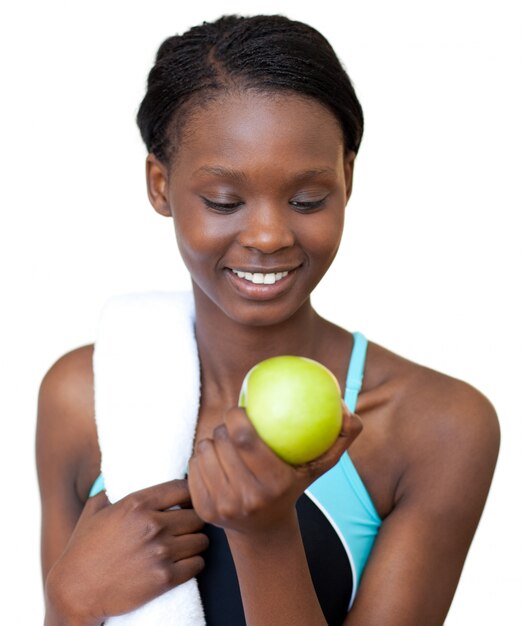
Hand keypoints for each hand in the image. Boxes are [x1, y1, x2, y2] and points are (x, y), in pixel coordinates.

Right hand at [45, 479, 208, 624]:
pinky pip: (197, 564)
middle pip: (197, 516)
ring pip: (201, 540)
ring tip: (186, 545)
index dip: (189, 494)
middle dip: (194, 521)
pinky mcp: (164, 579)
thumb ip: (113, 487)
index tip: (187, 501)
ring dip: (196, 542)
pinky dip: (194, 563)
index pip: (183, 488)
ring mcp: (160, 552)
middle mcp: (152, 525)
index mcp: (138, 504)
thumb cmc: (84, 548)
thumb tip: (122, 470)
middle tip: (187, 527)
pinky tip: (185, 562)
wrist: (75, 592)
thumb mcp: (95, 509)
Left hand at [188, 401, 361, 536]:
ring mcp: (223, 506)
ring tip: (225, 442)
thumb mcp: (321, 465)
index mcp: (274, 484)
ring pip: (204, 451)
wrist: (264, 531)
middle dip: (224, 426)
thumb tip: (347, 409)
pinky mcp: (204, 510)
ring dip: (212, 440)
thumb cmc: (294, 484)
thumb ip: (341, 437)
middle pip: (222, 442)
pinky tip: (215, 459)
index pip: (244, 438)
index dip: (236, 416)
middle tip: (232, 425)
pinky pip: (193, 466)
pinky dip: (202, 457)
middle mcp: (247, 498)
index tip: (239, 409)